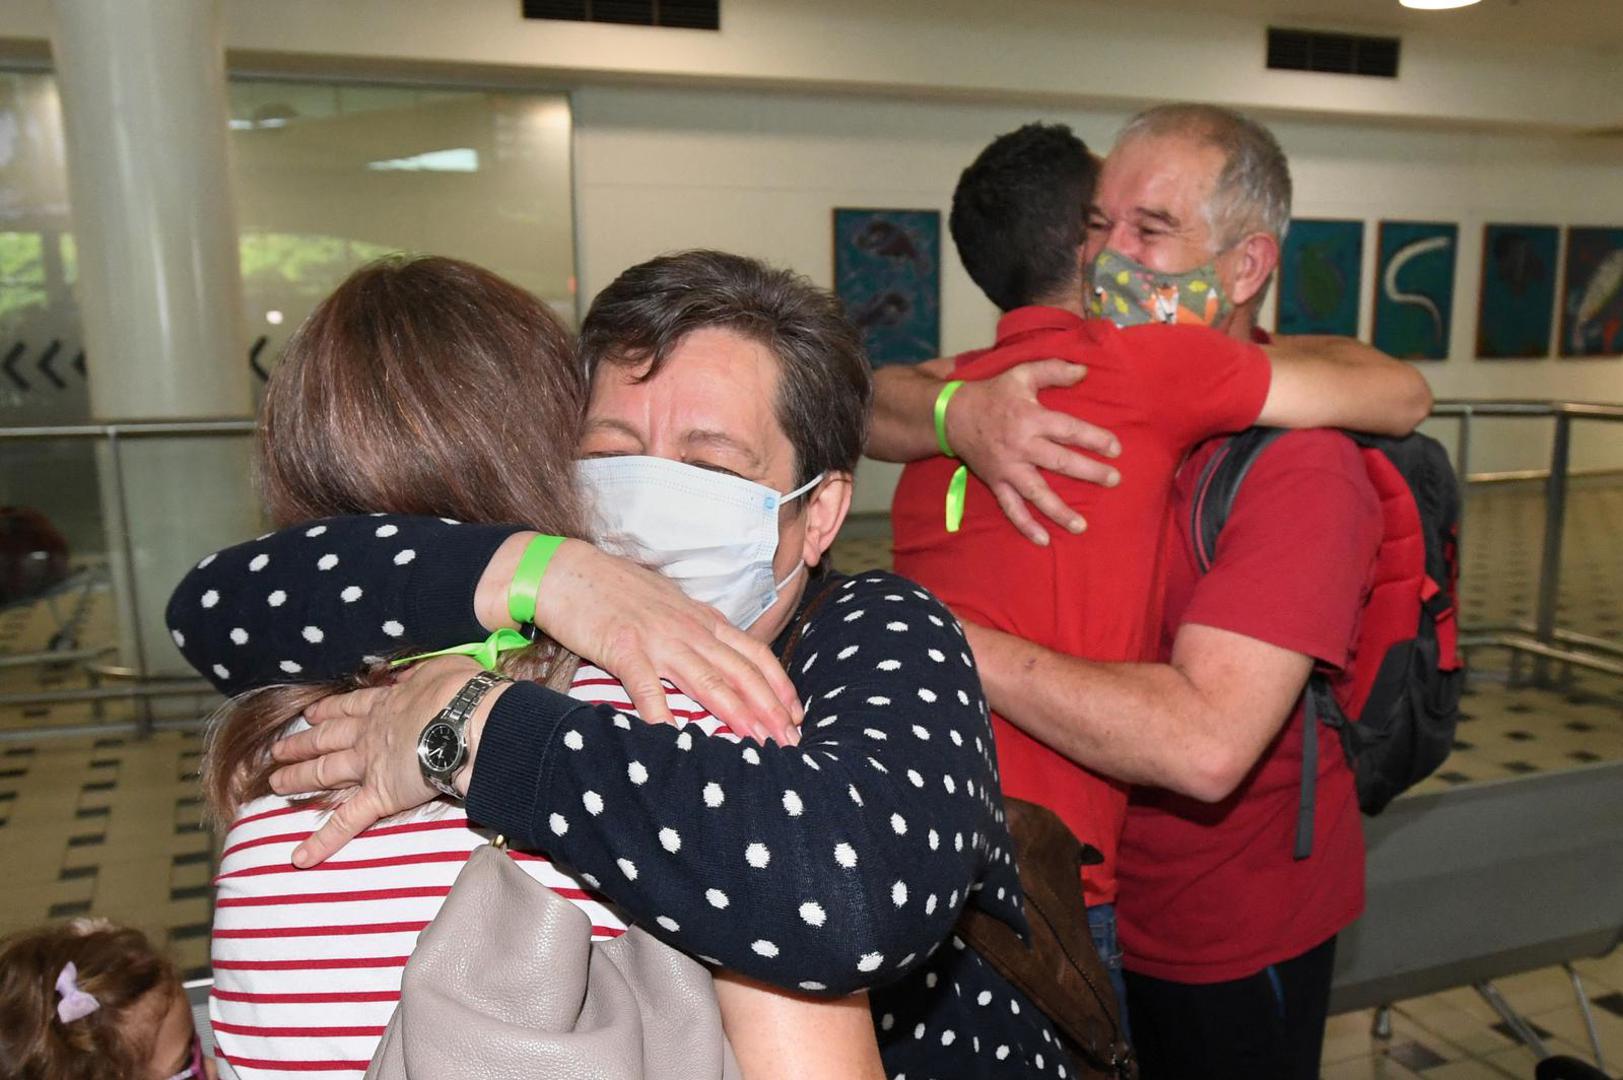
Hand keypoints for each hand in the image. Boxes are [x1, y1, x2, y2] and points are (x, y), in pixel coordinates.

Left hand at [268, 655, 495, 866]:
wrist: (465, 719)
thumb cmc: (460, 692)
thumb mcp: (441, 667)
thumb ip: (422, 672)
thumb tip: (411, 673)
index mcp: (385, 704)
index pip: (348, 708)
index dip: (327, 712)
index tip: (310, 714)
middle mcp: (368, 735)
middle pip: (325, 740)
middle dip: (300, 745)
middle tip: (277, 750)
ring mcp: (369, 766)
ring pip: (325, 774)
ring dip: (298, 779)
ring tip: (276, 784)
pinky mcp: (378, 797)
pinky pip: (347, 822)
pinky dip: (323, 841)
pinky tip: (300, 857)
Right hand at [535, 541, 801, 745]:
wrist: (568, 570)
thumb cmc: (616, 592)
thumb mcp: (670, 607)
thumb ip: (697, 632)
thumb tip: (723, 659)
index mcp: (702, 620)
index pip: (754, 654)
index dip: (779, 685)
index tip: (797, 714)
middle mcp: (689, 629)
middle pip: (740, 672)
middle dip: (770, 708)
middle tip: (791, 740)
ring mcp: (657, 638)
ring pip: (708, 680)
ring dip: (737, 713)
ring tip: (758, 743)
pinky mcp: (623, 648)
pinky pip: (648, 686)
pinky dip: (663, 714)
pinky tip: (677, 739)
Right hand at [948, 360, 1121, 545]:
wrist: (951, 416)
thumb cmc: (992, 394)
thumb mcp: (1021, 374)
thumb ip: (1054, 370)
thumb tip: (1084, 371)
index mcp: (1030, 419)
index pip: (1069, 430)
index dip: (1094, 439)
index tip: (1116, 449)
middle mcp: (1021, 446)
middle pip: (1059, 462)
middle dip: (1089, 472)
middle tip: (1114, 480)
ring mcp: (1008, 468)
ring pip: (1037, 493)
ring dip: (1059, 510)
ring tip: (1082, 526)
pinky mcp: (996, 482)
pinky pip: (1011, 507)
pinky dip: (1025, 525)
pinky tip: (1043, 540)